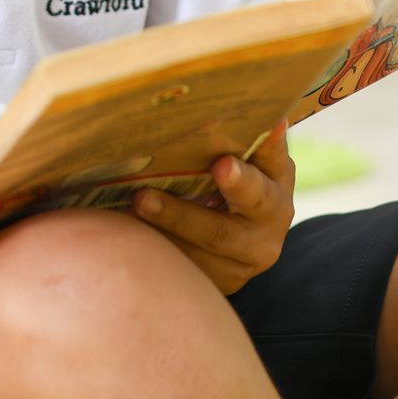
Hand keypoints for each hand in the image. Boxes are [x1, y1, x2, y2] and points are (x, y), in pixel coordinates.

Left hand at [131, 117, 294, 295]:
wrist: (256, 232)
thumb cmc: (254, 180)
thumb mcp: (264, 162)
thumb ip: (259, 142)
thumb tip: (270, 114)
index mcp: (275, 200)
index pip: (259, 191)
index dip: (241, 180)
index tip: (221, 165)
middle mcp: (262, 240)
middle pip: (217, 232)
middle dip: (178, 216)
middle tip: (142, 198)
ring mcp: (237, 269)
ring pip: (191, 257)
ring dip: (155, 237)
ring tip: (123, 215)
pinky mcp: (214, 284)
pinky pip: (181, 270)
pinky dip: (152, 251)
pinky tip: (122, 235)